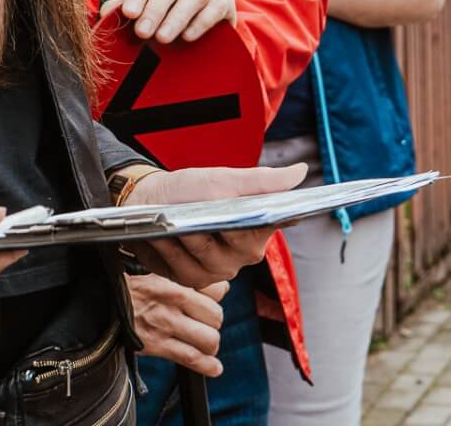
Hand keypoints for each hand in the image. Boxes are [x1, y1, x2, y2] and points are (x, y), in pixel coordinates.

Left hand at [99, 0, 235, 43]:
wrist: (206, 33)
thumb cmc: (165, 22)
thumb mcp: (144, 17)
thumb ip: (124, 12)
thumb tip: (104, 13)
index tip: (128, 14)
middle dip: (154, 9)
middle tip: (143, 32)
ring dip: (176, 16)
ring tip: (163, 38)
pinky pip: (215, 6)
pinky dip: (201, 21)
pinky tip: (188, 37)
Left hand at [125, 163, 306, 287]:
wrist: (150, 204)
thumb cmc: (190, 189)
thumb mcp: (224, 180)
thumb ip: (262, 181)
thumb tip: (301, 171)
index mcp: (258, 226)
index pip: (271, 223)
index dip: (269, 219)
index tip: (262, 213)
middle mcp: (244, 252)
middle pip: (240, 245)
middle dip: (218, 226)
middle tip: (200, 212)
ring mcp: (219, 269)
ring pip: (210, 259)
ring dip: (188, 238)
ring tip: (171, 222)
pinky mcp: (193, 278)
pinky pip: (186, 270)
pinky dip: (172, 251)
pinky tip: (160, 237)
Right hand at [128, 273, 228, 376]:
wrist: (100, 305)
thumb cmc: (129, 291)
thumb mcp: (158, 275)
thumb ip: (188, 281)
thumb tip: (222, 288)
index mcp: (174, 282)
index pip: (216, 289)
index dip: (219, 297)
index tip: (213, 302)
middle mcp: (173, 302)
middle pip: (216, 316)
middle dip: (214, 323)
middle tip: (205, 324)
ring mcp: (166, 325)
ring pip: (208, 339)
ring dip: (210, 344)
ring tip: (204, 344)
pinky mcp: (157, 345)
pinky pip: (191, 358)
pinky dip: (207, 366)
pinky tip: (214, 368)